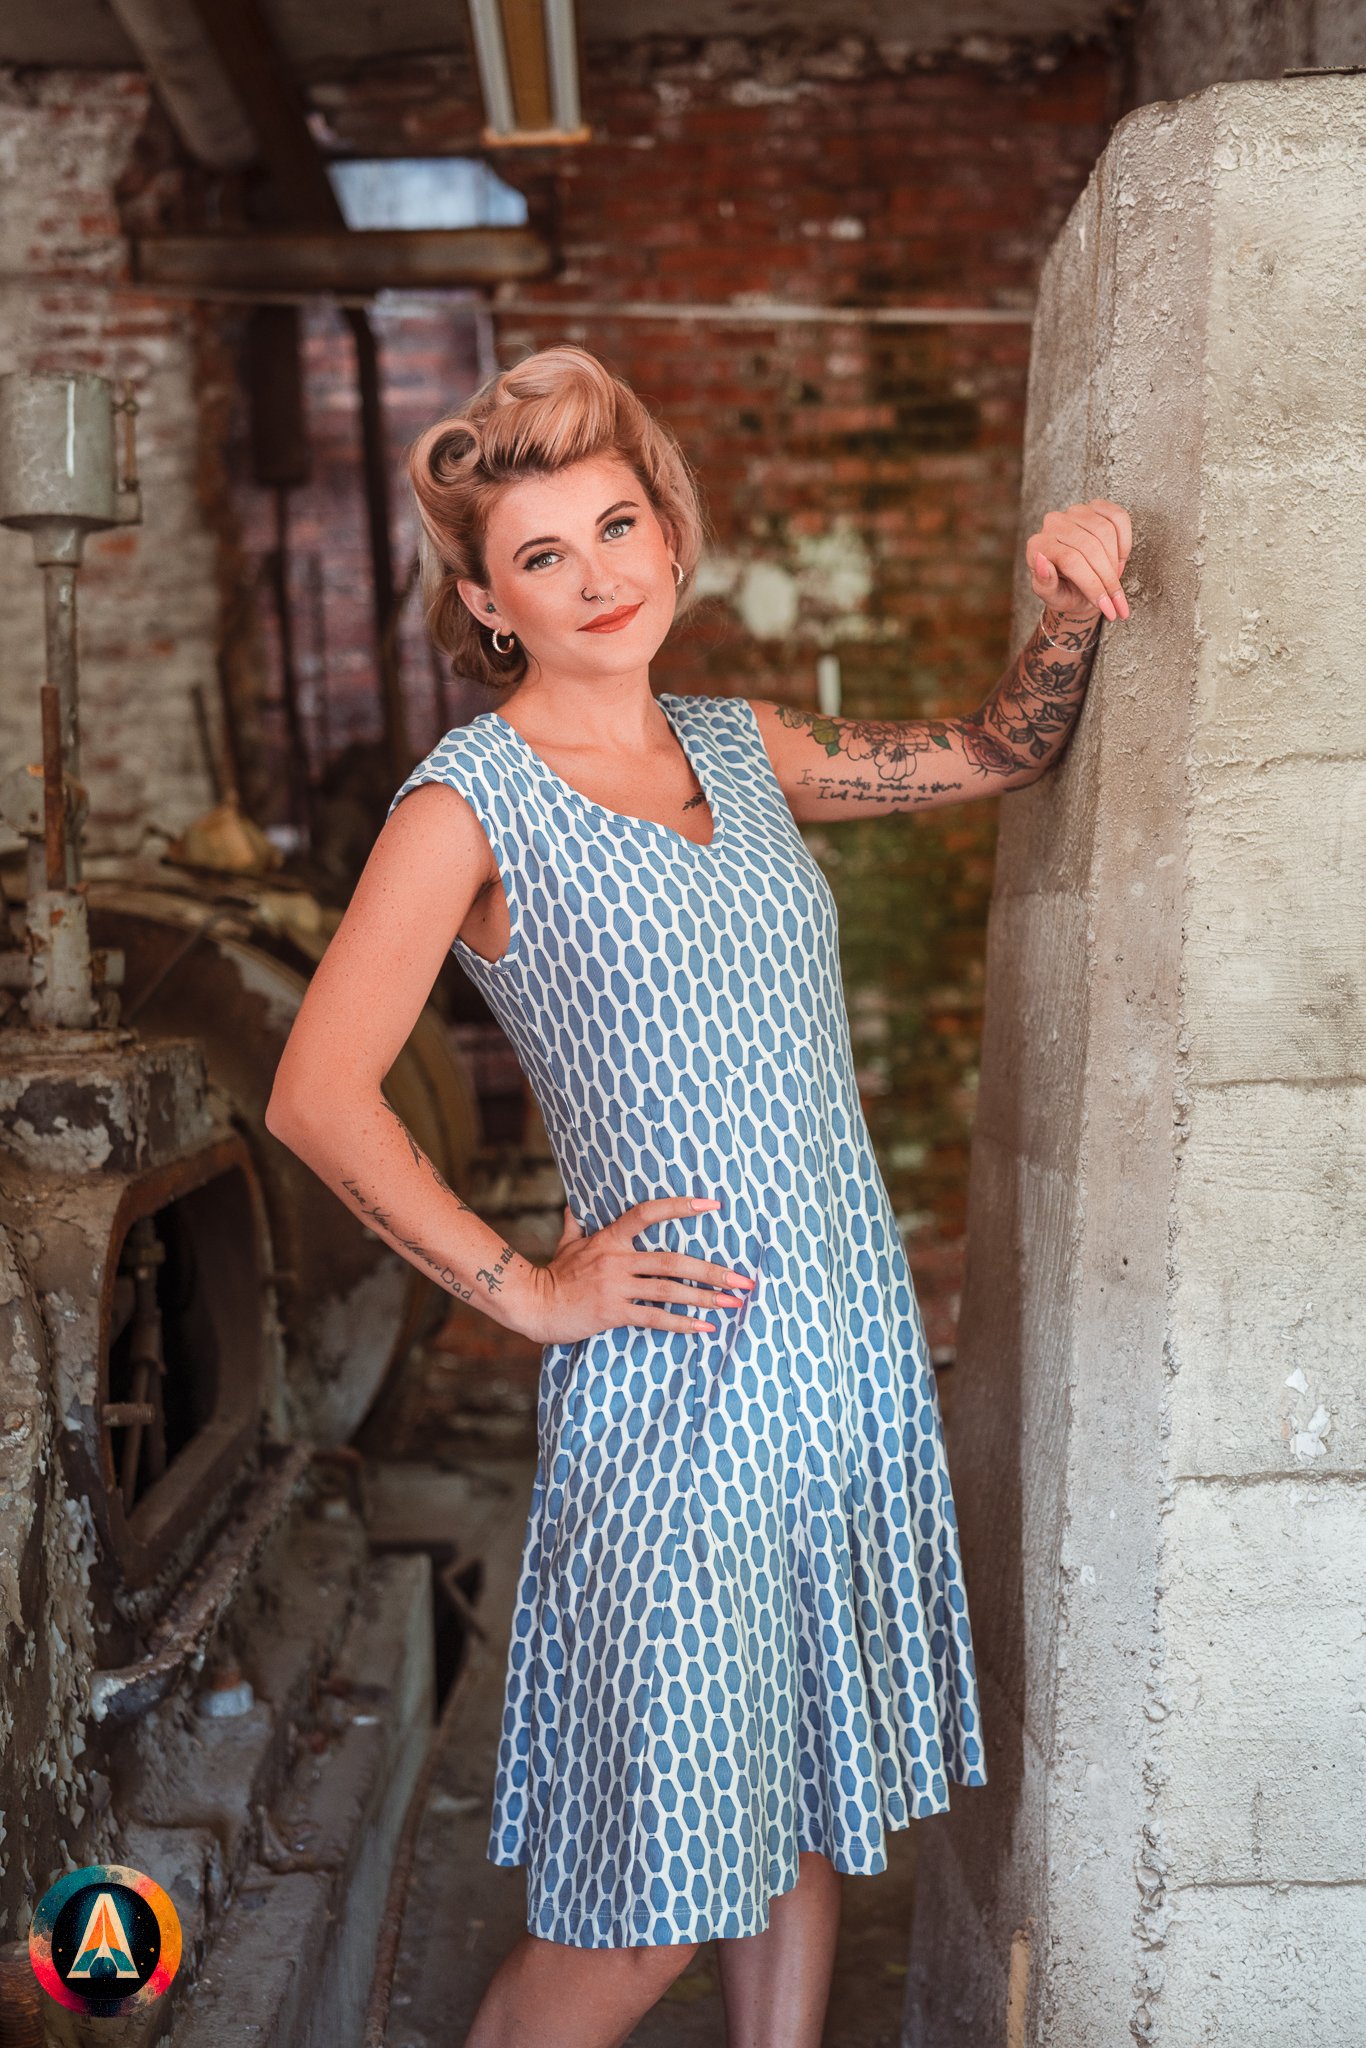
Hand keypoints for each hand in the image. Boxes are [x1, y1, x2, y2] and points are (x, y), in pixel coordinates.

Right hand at [523, 1197, 755, 1344]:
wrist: (534, 1304)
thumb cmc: (554, 1274)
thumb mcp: (567, 1244)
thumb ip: (576, 1224)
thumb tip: (574, 1205)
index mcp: (611, 1238)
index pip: (649, 1213)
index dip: (681, 1207)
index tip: (713, 1206)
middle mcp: (618, 1259)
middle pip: (674, 1261)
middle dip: (712, 1271)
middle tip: (743, 1279)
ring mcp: (616, 1286)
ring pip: (669, 1289)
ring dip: (705, 1298)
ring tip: (732, 1303)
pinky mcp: (613, 1312)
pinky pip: (654, 1318)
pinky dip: (682, 1323)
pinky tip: (705, 1327)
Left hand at [1025, 499, 1131, 623]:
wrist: (1077, 583)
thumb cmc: (1063, 592)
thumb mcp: (1052, 597)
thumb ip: (1044, 584)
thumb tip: (1042, 562)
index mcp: (1037, 545)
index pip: (1071, 560)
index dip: (1093, 585)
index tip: (1106, 607)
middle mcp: (1053, 522)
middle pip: (1090, 547)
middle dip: (1108, 578)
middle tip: (1117, 601)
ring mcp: (1075, 511)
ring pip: (1105, 532)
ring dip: (1116, 561)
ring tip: (1115, 581)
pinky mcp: (1096, 506)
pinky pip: (1119, 517)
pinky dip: (1125, 541)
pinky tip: (1121, 559)